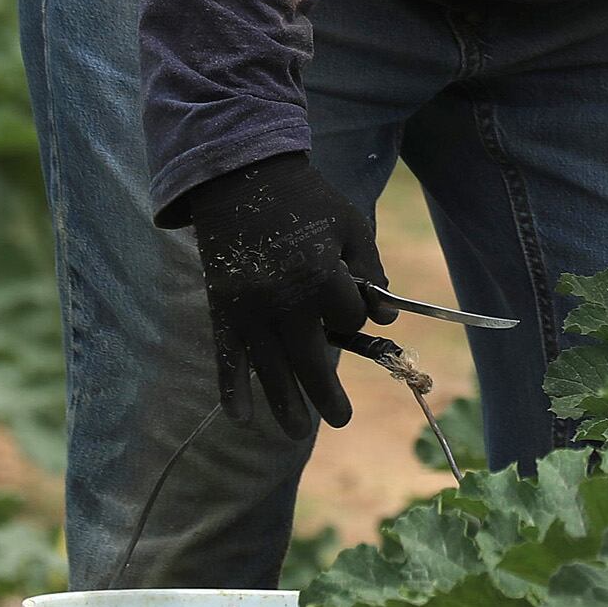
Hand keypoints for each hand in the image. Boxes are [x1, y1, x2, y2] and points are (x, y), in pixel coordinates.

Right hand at [180, 153, 384, 433]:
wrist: (241, 176)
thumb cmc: (306, 200)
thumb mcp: (351, 225)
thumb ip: (372, 270)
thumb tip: (386, 319)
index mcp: (319, 273)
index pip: (347, 318)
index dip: (353, 315)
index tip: (348, 305)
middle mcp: (282, 298)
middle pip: (309, 359)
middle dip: (326, 394)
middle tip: (341, 419)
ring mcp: (247, 306)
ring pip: (269, 367)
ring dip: (285, 403)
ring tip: (299, 431)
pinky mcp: (221, 307)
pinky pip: (226, 356)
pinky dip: (230, 388)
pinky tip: (241, 419)